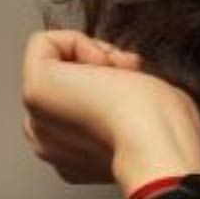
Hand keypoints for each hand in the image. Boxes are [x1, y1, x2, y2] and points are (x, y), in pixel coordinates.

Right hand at [20, 28, 199, 188]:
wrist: (157, 145)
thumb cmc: (165, 134)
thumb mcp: (148, 112)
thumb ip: (124, 102)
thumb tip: (123, 75)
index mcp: (76, 157)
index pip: (82, 102)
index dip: (110, 83)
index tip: (136, 86)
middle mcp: (51, 143)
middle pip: (64, 82)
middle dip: (96, 68)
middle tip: (127, 78)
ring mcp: (38, 120)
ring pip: (53, 64)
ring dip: (90, 57)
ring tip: (119, 75)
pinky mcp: (33, 92)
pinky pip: (43, 44)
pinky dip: (76, 41)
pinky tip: (101, 63)